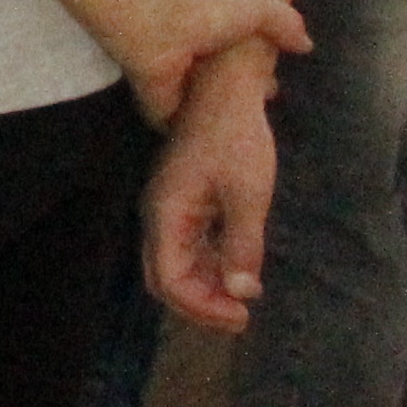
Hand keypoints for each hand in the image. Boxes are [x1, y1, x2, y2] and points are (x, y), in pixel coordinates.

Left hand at [117, 0, 307, 126]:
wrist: (161, 30)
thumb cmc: (206, 13)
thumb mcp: (258, 9)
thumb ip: (284, 23)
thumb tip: (307, 45)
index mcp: (213, 36)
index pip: (238, 58)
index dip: (255, 71)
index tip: (274, 86)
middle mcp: (195, 62)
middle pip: (221, 86)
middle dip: (240, 98)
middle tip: (264, 111)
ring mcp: (177, 87)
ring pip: (204, 108)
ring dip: (221, 118)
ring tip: (249, 135)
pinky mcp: (161, 110)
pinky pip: (183, 127)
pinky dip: (197, 134)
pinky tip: (220, 147)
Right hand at [144, 88, 279, 331]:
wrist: (225, 89)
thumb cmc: (236, 138)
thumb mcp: (247, 195)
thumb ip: (242, 246)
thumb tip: (242, 294)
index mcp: (167, 215)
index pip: (169, 279)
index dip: (202, 307)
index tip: (242, 317)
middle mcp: (160, 215)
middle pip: (164, 277)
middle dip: (200, 304)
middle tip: (241, 317)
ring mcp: (170, 208)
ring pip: (176, 263)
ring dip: (206, 286)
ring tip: (243, 298)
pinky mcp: (185, 200)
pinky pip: (189, 246)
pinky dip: (210, 265)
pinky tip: (239, 269)